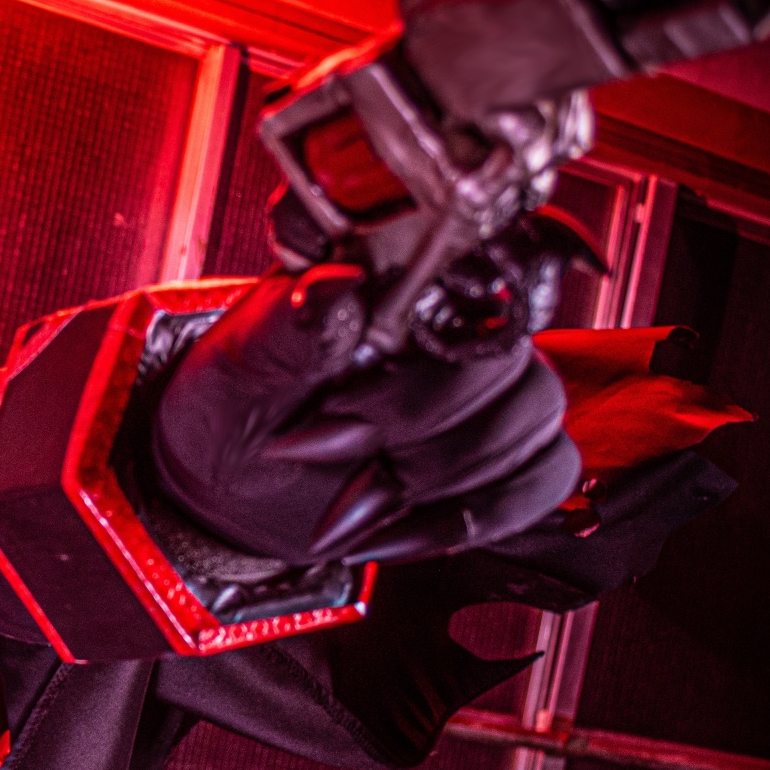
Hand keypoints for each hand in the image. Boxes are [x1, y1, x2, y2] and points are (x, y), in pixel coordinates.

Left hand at [152, 267, 579, 566]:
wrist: (227, 477)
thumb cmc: (235, 398)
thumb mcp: (246, 360)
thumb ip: (296, 327)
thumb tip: (335, 289)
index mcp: (403, 268)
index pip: (495, 236)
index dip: (510, 258)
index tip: (447, 313)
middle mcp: (460, 317)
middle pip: (507, 352)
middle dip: (416, 415)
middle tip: (326, 442)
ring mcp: (491, 387)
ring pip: (532, 416)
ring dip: (437, 474)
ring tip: (349, 497)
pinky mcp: (505, 454)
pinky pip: (543, 478)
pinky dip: (470, 516)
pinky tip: (390, 533)